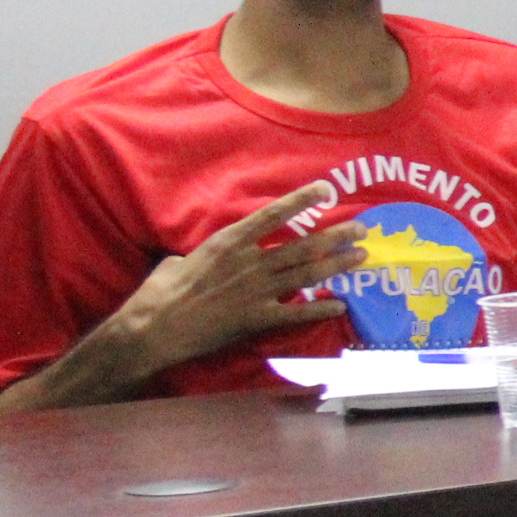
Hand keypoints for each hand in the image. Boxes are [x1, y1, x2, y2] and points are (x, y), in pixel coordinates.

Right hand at [0, 183, 369, 410]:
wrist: (153, 327)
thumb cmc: (159, 293)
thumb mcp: (178, 261)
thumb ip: (200, 256)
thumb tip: (197, 257)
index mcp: (229, 242)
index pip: (273, 215)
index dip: (302, 201)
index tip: (326, 189)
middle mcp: (248, 262)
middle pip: (302, 245)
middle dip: (336, 236)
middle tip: (362, 230)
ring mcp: (255, 291)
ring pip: (306, 274)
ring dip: (337, 266)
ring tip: (361, 258)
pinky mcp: (256, 318)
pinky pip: (296, 312)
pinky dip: (319, 308)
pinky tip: (340, 304)